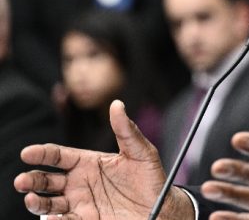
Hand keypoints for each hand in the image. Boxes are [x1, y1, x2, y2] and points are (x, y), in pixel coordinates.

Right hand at [13, 100, 193, 218]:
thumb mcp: (142, 152)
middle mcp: (79, 182)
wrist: (161, 207)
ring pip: (49, 203)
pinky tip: (53, 218)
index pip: (58, 156)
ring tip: (31, 200)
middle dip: (32, 180)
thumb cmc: (151, 177)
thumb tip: (117, 104)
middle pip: (47, 180)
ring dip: (37, 202)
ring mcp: (80, 203)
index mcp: (88, 162)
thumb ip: (127, 130)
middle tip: (22, 181)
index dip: (42, 154)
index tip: (27, 153)